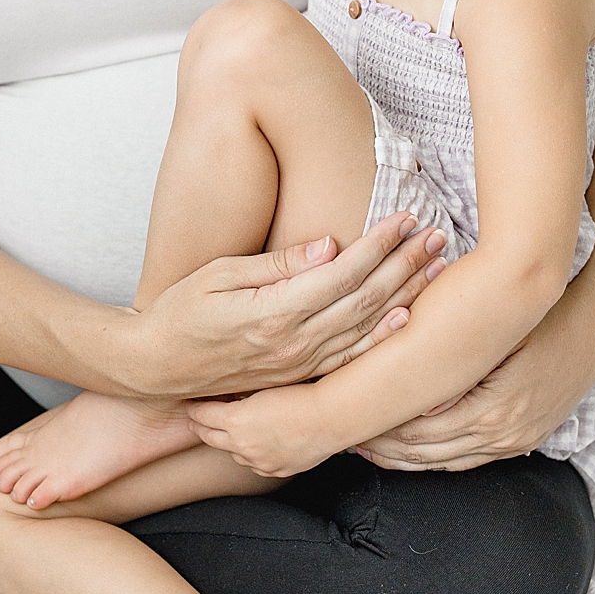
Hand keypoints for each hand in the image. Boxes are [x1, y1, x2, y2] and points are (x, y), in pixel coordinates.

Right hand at [127, 215, 447, 400]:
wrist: (157, 367)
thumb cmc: (181, 312)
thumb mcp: (219, 275)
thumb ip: (278, 264)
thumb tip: (328, 246)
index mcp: (274, 313)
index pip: (343, 274)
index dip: (379, 245)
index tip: (405, 218)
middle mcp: (293, 343)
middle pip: (365, 299)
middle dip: (405, 264)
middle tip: (437, 235)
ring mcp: (298, 364)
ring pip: (366, 329)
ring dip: (405, 296)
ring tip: (436, 267)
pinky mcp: (298, 376)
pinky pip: (350, 357)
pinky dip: (382, 336)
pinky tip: (405, 316)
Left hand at [187, 384, 334, 479]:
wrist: (332, 417)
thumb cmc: (302, 395)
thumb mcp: (263, 390)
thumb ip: (240, 399)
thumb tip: (229, 398)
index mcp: (236, 421)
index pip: (202, 416)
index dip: (194, 409)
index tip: (190, 404)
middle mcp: (243, 445)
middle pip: (209, 438)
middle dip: (200, 427)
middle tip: (194, 420)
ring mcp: (259, 461)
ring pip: (233, 454)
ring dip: (228, 443)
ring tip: (228, 432)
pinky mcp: (276, 470)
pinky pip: (256, 465)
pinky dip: (252, 455)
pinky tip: (256, 445)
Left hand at [353, 332, 562, 471]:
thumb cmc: (536, 315)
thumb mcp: (492, 333)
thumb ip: (451, 365)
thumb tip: (407, 391)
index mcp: (493, 409)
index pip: (418, 431)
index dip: (379, 427)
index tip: (347, 419)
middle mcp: (504, 434)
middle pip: (426, 452)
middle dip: (382, 446)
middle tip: (344, 437)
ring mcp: (516, 441)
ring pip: (444, 461)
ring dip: (403, 457)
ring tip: (366, 446)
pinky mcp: (523, 440)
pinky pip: (468, 460)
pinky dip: (434, 457)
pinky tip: (408, 451)